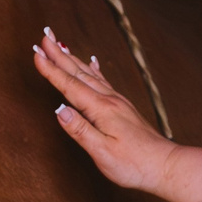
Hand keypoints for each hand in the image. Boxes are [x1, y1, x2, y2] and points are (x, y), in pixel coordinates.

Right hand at [31, 28, 201, 201]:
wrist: (165, 165)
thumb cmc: (134, 164)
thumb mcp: (102, 151)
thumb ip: (80, 130)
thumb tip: (59, 110)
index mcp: (101, 109)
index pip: (70, 86)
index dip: (51, 70)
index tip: (36, 52)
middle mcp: (109, 100)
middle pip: (79, 73)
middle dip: (59, 54)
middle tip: (45, 35)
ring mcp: (117, 102)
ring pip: (90, 74)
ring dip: (73, 58)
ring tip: (60, 44)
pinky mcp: (123, 107)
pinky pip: (103, 81)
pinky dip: (93, 69)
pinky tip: (92, 62)